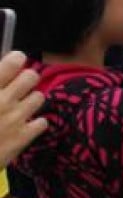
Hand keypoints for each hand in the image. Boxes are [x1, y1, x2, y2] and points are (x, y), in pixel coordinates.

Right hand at [0, 52, 46, 166]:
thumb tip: (2, 71)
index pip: (14, 61)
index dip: (16, 59)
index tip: (15, 61)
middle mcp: (4, 100)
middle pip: (32, 76)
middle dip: (26, 79)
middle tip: (18, 86)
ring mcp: (16, 118)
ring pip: (39, 97)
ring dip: (30, 100)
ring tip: (18, 107)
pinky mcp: (23, 137)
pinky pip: (42, 122)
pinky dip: (34, 124)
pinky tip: (23, 126)